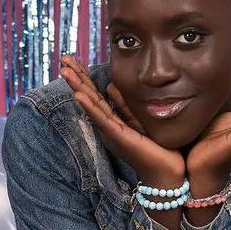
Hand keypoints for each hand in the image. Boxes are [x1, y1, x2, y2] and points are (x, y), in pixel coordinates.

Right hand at [59, 55, 185, 184]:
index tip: (73, 60)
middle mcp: (107, 126)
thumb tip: (110, 86)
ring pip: (91, 105)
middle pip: (88, 97)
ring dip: (77, 87)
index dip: (84, 77)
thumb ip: (124, 105)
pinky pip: (102, 119)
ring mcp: (110, 131)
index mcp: (111, 121)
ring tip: (65, 71)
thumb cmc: (155, 148)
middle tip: (63, 58)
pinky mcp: (117, 137)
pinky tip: (78, 95)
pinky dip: (89, 107)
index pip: (95, 94)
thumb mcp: (138, 120)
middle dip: (76, 77)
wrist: (167, 171)